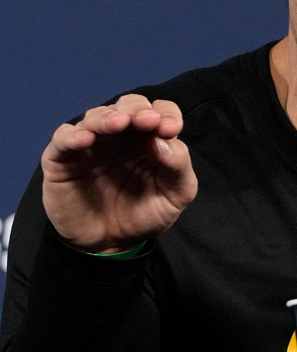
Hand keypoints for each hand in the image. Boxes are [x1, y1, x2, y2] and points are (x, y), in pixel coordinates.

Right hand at [41, 94, 197, 254]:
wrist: (110, 245)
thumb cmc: (145, 214)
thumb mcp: (175, 194)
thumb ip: (177, 165)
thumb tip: (164, 138)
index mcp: (150, 138)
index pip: (160, 111)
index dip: (166, 113)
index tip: (172, 128)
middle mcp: (121, 136)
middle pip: (128, 106)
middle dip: (138, 109)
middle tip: (147, 121)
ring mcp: (91, 145)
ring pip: (96, 117)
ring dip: (108, 117)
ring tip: (120, 123)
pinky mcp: (63, 160)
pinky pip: (63, 138)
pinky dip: (73, 135)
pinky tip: (86, 139)